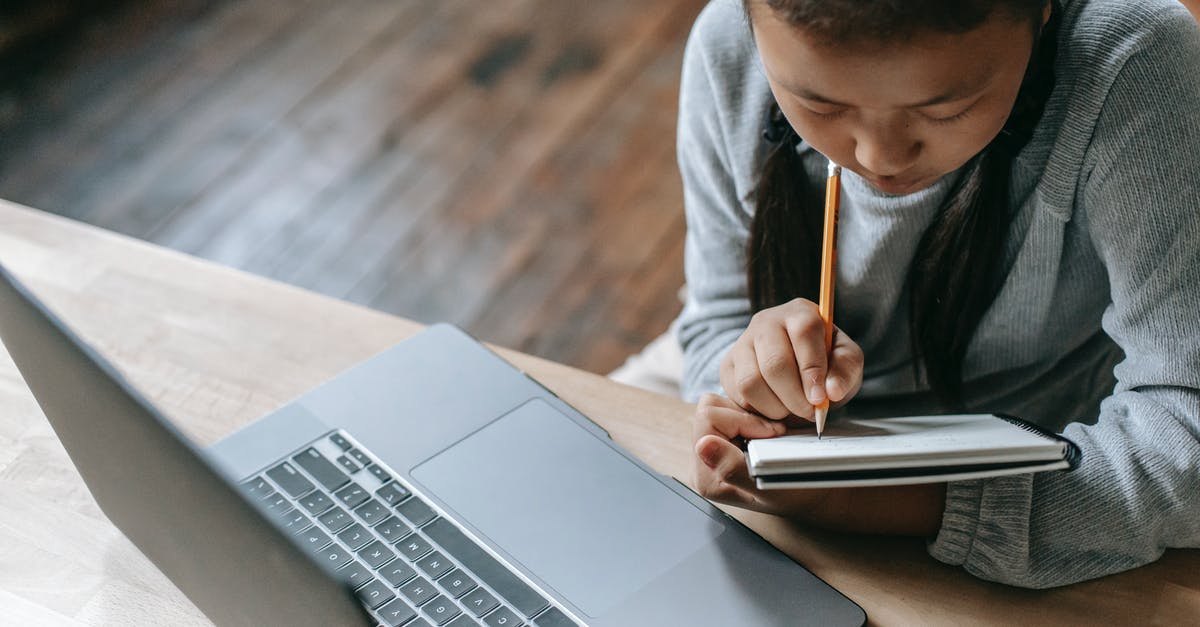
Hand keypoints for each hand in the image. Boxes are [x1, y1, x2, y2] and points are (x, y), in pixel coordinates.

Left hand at [691, 393, 832, 515]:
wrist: (810, 494)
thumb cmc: (795, 492)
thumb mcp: (770, 486)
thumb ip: (732, 468)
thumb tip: (704, 445)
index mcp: (706, 475)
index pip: (708, 419)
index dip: (743, 419)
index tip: (772, 434)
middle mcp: (702, 460)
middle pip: (708, 408)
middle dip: (744, 415)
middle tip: (773, 433)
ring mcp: (712, 447)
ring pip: (717, 403)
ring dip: (747, 414)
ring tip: (770, 433)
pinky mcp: (723, 436)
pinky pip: (727, 406)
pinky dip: (751, 413)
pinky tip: (767, 432)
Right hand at [720, 298, 862, 420]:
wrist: (798, 365)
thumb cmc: (825, 361)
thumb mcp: (846, 361)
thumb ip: (845, 371)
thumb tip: (831, 392)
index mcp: (800, 312)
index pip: (804, 333)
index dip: (812, 370)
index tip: (820, 399)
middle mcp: (766, 322)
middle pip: (774, 364)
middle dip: (794, 397)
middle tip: (808, 411)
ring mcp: (742, 342)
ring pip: (751, 382)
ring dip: (775, 407)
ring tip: (790, 409)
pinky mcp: (727, 365)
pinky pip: (737, 395)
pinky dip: (759, 410)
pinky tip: (774, 406)